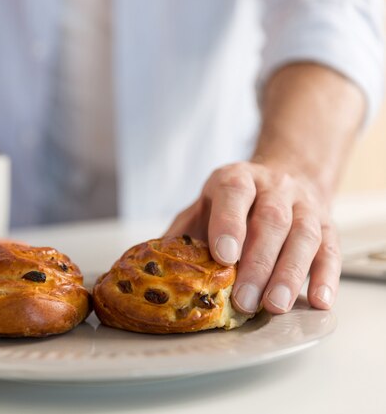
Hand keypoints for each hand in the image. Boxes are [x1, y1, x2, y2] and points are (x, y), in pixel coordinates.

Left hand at [165, 162, 338, 314]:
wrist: (281, 179)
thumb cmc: (233, 204)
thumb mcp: (202, 208)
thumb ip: (182, 234)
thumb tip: (152, 268)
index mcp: (237, 179)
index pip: (234, 193)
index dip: (229, 223)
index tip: (223, 256)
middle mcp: (274, 187)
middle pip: (271, 221)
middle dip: (258, 263)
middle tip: (244, 299)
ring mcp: (304, 204)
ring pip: (304, 236)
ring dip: (290, 273)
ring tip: (274, 306)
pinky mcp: (327, 225)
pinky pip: (331, 250)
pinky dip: (327, 276)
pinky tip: (318, 300)